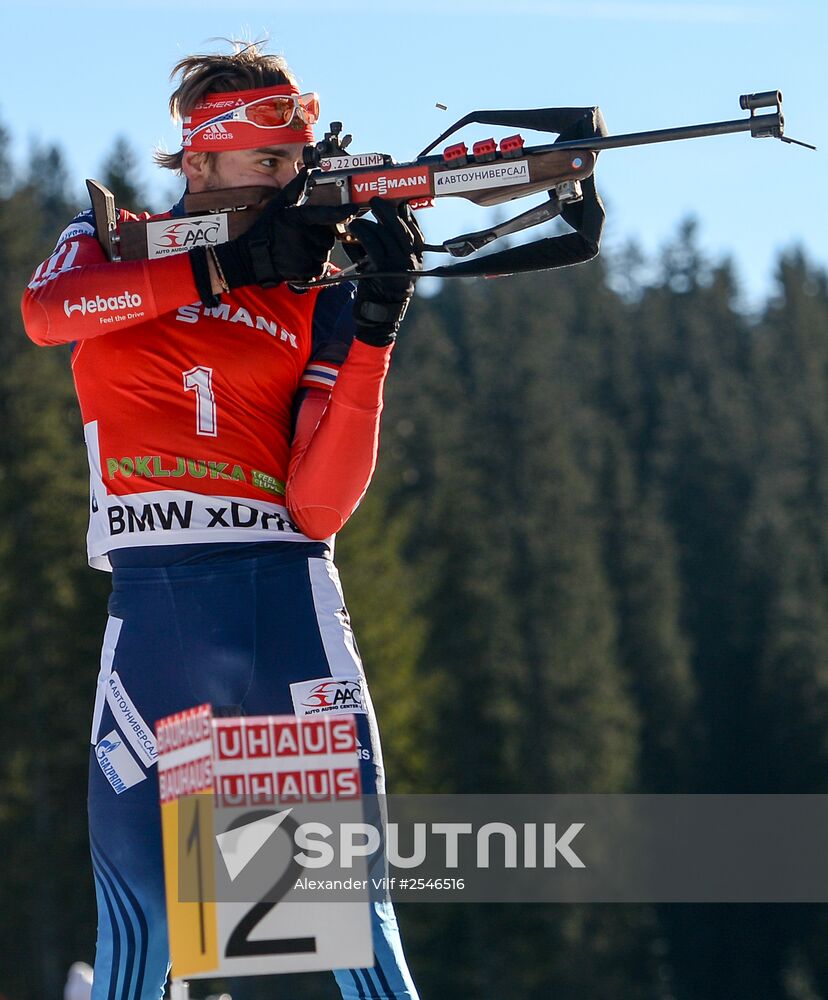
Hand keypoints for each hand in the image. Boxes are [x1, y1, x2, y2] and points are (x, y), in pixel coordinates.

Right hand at [193, 170, 352, 294]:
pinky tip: (300, 260)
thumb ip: (295, 188)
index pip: (325, 214)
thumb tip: (308, 170)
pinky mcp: (305, 270)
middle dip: (320, 237)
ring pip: (324, 252)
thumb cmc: (265, 229)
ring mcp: (305, 254)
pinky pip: (320, 267)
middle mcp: (303, 236)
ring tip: (299, 249)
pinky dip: (314, 265)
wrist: (253, 258)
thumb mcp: (278, 204)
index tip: (352, 209)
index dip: (341, 212)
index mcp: (298, 218)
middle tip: (302, 237)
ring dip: (317, 251)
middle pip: (327, 237)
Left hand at [346, 198, 423, 345]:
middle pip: (401, 226)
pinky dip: (362, 232)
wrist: (379, 314)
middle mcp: (413, 259)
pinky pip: (372, 243)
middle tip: (374, 201)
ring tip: (357, 219)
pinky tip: (354, 228)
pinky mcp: (384, 269)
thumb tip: (383, 216)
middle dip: (386, 210)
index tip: (393, 202)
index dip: (404, 212)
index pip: (414, 228)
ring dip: (369, 222)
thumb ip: (390, 243)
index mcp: (418, 257)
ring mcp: (400, 264)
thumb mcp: (391, 264)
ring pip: (385, 233)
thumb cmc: (381, 285)